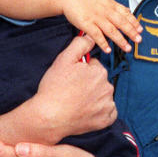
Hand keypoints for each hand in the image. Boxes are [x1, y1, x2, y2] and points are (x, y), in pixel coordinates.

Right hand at [0, 34, 116, 144]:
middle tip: (72, 91)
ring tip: (76, 102)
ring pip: (103, 96)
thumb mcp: (63, 59)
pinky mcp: (106, 120)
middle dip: (89, 84)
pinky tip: (86, 112)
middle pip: (99, 81)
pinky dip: (100, 112)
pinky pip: (108, 113)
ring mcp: (107, 105)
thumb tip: (90, 36)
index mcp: (99, 72)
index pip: (94, 67)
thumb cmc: (54, 88)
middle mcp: (107, 87)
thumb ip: (80, 44)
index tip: (71, 79)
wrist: (49, 117)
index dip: (81, 72)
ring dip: (94, 97)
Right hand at [62, 0, 141, 53]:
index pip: (125, 13)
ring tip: (127, 48)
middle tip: (138, 40)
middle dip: (131, 32)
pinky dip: (103, 43)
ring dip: (120, 40)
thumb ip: (116, 6)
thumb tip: (128, 10)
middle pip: (121, 22)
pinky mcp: (86, 23)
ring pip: (111, 30)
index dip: (134, 22)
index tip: (140, 30)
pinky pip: (96, 35)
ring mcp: (95, 17)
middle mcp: (105, 10)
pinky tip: (108, 49)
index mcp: (110, 4)